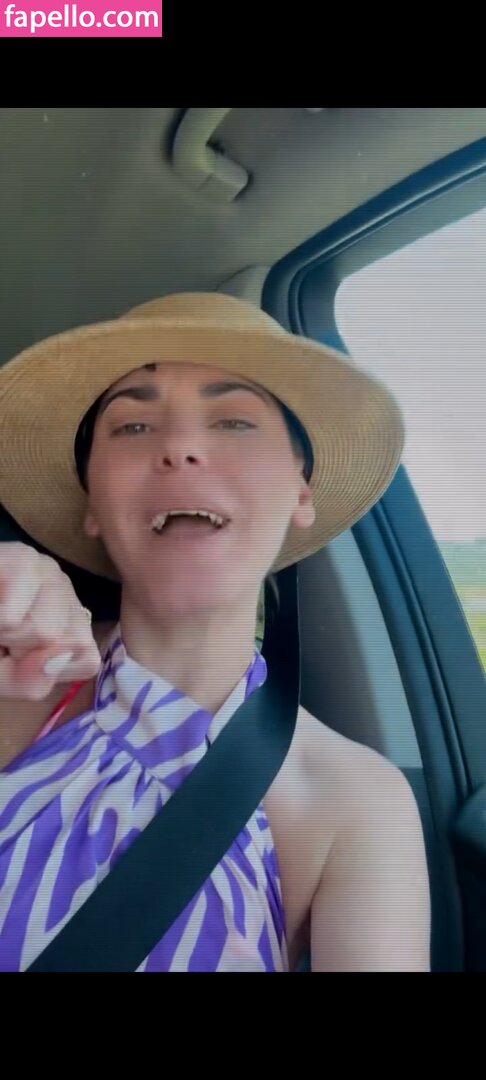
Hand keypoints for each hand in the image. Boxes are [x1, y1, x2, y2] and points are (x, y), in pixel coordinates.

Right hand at [0, 543, 101, 699]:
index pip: (86, 660)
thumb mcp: (3, 679)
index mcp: (69, 619)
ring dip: (4, 636)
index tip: (16, 656)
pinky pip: (14, 617)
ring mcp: (47, 569)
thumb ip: (31, 681)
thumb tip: (53, 655)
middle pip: (68, 644)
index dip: (44, 670)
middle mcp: (66, 590)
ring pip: (45, 632)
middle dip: (22, 651)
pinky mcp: (21, 558)